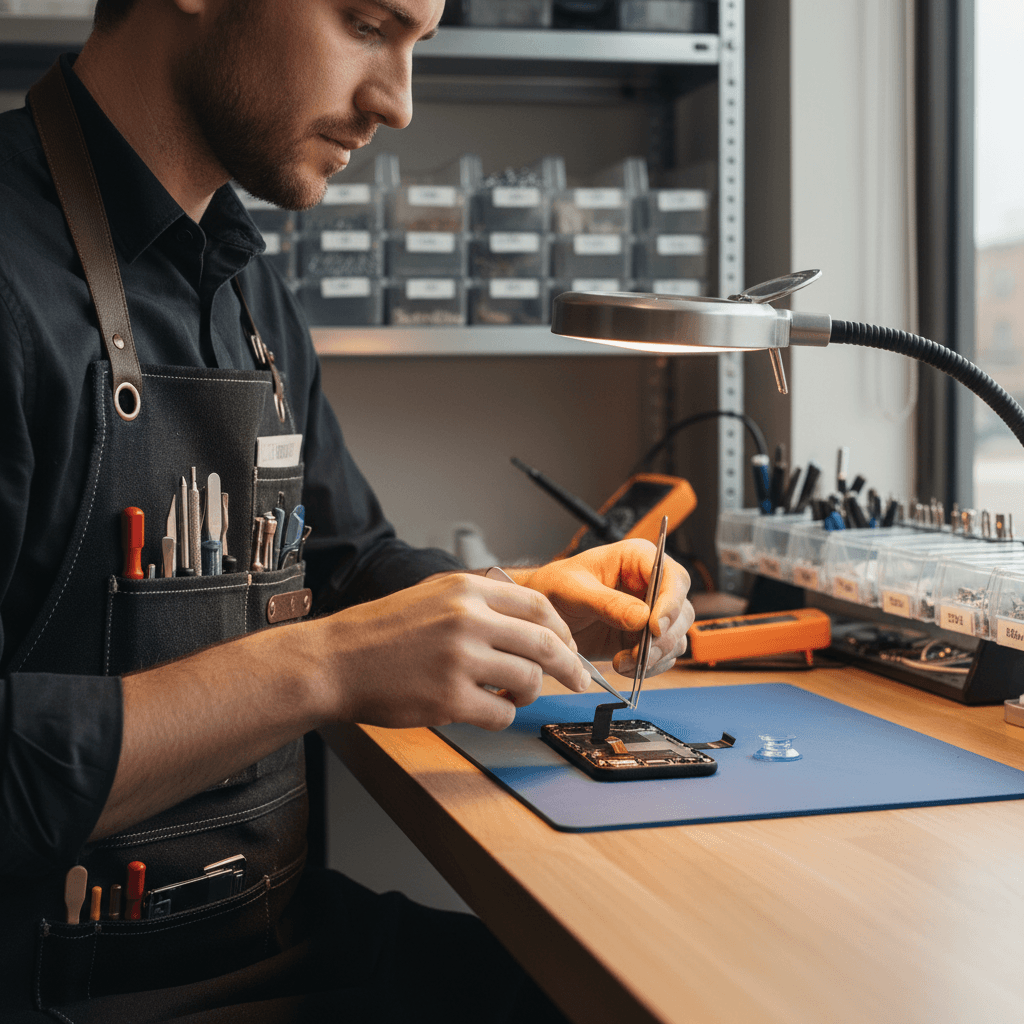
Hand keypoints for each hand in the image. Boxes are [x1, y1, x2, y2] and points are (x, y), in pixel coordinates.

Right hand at [316, 573, 589, 730]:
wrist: (335, 660)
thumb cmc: (382, 631)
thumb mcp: (433, 594)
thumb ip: (481, 601)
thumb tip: (533, 622)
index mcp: (467, 590)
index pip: (539, 606)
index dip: (563, 630)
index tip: (571, 647)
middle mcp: (468, 619)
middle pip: (546, 643)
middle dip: (571, 666)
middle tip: (580, 681)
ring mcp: (460, 659)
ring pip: (529, 680)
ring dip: (529, 693)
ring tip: (512, 694)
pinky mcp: (449, 698)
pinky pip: (501, 712)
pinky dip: (502, 715)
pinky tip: (485, 709)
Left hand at [513, 540, 694, 676]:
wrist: (541, 615)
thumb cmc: (553, 588)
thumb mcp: (572, 590)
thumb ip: (606, 603)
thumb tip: (642, 618)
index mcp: (637, 559)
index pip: (673, 577)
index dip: (671, 602)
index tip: (654, 627)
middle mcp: (650, 584)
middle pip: (682, 611)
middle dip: (663, 638)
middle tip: (639, 654)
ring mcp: (650, 613)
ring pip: (676, 637)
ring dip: (655, 656)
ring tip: (623, 663)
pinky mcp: (643, 638)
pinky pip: (662, 656)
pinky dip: (648, 667)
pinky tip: (624, 666)